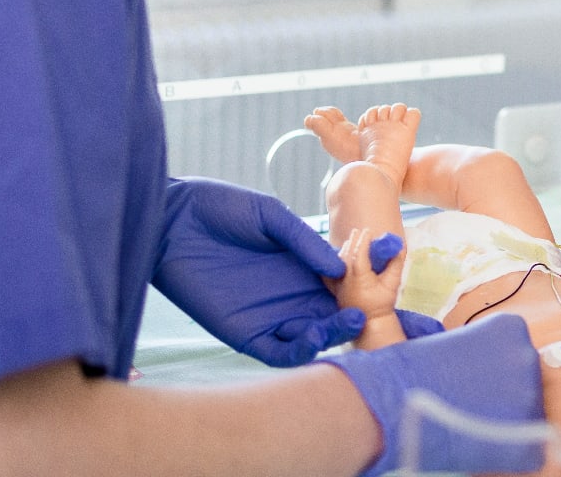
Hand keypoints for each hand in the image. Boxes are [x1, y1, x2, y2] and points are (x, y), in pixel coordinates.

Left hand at [154, 176, 361, 366]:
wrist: (169, 219)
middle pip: (331, 315)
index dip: (367, 282)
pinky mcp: (243, 332)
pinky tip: (312, 338)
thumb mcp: (269, 216)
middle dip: (355, 316)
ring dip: (331, 335)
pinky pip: (276, 351)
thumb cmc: (218, 208)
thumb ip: (303, 241)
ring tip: (348, 320)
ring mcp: (268, 314)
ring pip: (310, 337)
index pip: (342, 282)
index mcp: (301, 264)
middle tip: (371, 310)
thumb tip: (340, 268)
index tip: (391, 270)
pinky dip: (297, 351)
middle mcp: (290, 293)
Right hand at [329, 312, 547, 475]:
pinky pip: (527, 449)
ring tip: (470, 421)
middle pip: (528, 380)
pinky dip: (507, 452)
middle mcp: (528, 356)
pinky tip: (479, 445)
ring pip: (528, 413)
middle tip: (472, 403)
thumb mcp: (454, 345)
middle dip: (506, 393)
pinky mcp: (525, 437)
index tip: (473, 380)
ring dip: (506, 420)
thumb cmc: (411, 372)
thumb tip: (493, 374)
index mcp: (512, 327)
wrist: (391, 403)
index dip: (494, 371)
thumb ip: (483, 353)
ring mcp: (530, 396)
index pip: (517, 352)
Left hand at [336, 228, 407, 321]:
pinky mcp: (335, 290)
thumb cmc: (382, 304)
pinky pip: (329, 274)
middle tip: (359, 231)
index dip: (363, 241)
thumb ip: (396, 265)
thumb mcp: (393, 284)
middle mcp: (346, 279)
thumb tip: (400, 248)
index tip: (368, 231)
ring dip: (345, 249)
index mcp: (360, 277)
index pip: (359, 254)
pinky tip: (333, 258)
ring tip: (351, 241)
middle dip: (353, 241)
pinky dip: (331, 264)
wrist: (370, 323)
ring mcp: (339, 285)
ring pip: (339, 262)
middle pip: (347, 255)